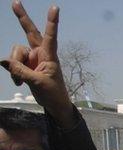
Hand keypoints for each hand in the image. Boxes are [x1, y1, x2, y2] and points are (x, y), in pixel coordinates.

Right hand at [1, 1, 72, 119]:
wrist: (54, 104)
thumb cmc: (53, 93)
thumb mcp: (38, 83)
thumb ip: (21, 72)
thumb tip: (3, 61)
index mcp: (50, 56)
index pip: (50, 36)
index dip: (52, 22)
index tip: (55, 8)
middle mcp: (40, 53)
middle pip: (29, 32)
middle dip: (22, 18)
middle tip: (15, 2)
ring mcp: (32, 59)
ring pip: (16, 52)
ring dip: (14, 66)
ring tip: (21, 80)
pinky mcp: (25, 65)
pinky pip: (13, 63)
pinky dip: (13, 73)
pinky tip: (19, 83)